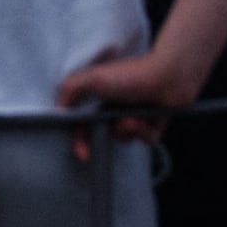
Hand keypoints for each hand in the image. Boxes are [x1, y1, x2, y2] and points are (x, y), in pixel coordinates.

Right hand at [54, 37, 202, 137]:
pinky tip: (148, 118)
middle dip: (111, 132)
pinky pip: (145, 140)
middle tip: (118, 126)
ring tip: (135, 117)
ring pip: (124, 139)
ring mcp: (134, 115)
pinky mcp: (152, 124)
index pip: (83, 124)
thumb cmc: (130, 74)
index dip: (79, 140)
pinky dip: (145, 131)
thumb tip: (59, 111)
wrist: (167, 77)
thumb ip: (69, 90)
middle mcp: (115, 106)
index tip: (82, 153)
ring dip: (128, 131)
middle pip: (105, 134)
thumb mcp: (92, 78)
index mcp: (99, 96)